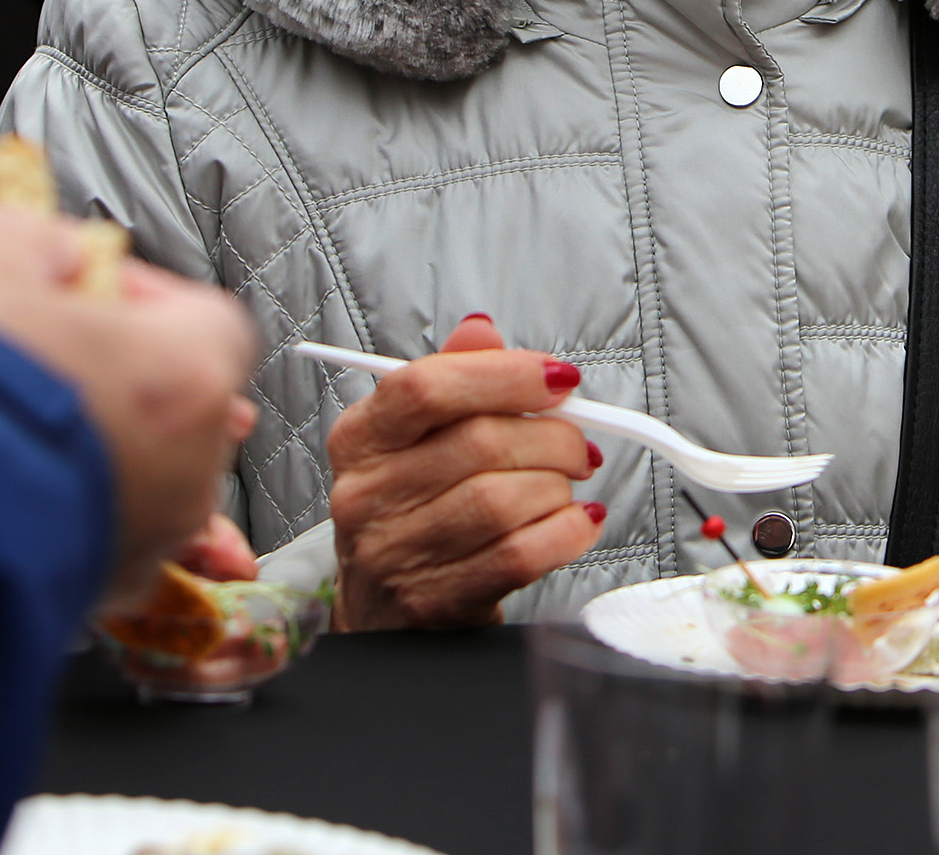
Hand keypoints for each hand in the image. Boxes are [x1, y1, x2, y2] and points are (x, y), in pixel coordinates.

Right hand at [0, 202, 258, 606]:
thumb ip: (36, 242)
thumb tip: (47, 249)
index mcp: (186, 375)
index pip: (204, 317)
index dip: (138, 296)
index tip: (84, 292)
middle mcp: (187, 472)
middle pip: (176, 403)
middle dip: (113, 376)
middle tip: (39, 355)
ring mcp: (144, 545)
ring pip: (135, 479)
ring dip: (83, 448)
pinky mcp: (89, 597)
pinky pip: (92, 539)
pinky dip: (54, 512)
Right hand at [326, 313, 600, 629]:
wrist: (384, 609)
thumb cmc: (413, 508)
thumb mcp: (417, 436)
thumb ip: (453, 376)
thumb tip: (482, 330)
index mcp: (360, 439)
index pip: (426, 388)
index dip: (505, 375)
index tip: (557, 379)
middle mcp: (367, 496)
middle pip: (480, 443)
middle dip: (553, 437)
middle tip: (578, 443)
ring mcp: (395, 554)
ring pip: (503, 501)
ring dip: (558, 488)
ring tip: (565, 487)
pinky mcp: (434, 603)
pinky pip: (519, 556)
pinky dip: (566, 532)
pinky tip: (575, 522)